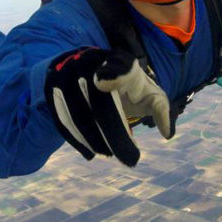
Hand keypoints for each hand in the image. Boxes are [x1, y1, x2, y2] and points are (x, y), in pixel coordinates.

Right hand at [44, 48, 168, 166]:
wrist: (87, 67)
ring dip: (96, 140)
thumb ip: (160, 108)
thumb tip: (168, 134)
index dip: (114, 73)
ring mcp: (69, 76)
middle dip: (116, 135)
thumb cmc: (126, 84)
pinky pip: (62, 117)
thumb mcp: (146, 90)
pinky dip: (76, 139)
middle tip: (131, 159)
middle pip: (101, 104)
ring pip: (80, 114)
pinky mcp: (53, 88)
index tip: (103, 83)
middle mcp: (92, 64)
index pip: (120, 67)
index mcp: (120, 61)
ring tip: (110, 155)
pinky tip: (90, 153)